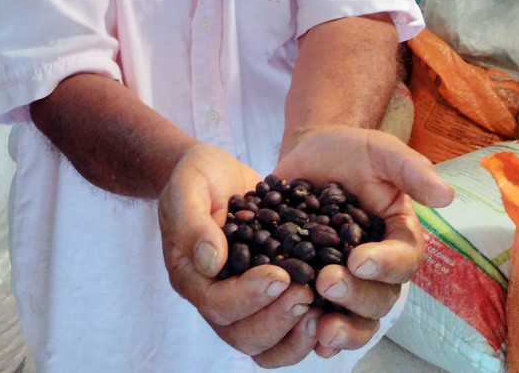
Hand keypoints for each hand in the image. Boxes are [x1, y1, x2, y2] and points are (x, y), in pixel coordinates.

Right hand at [158, 144, 325, 366]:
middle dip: (277, 319)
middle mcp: (215, 298)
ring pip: (265, 345)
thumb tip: (211, 262)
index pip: (218, 304)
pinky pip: (284, 331)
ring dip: (294, 335)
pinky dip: (306, 331)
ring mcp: (242, 301)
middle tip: (307, 293)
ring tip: (321, 310)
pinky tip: (330, 311)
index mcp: (192, 276)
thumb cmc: (198, 177)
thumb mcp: (188, 186)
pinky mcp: (267, 297)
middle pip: (243, 336)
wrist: (217, 173)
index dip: (249, 296)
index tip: (280, 275)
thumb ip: (194, 222)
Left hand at [275, 125, 454, 359]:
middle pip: (380, 298)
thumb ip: (410, 169)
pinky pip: (324, 320)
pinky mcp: (316, 286)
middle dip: (356, 295)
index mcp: (399, 237)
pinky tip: (306, 337)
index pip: (404, 260)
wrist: (308, 156)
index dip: (386, 265)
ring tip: (319, 328)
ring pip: (357, 319)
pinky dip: (316, 334)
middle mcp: (379, 268)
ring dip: (343, 328)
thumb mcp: (379, 150)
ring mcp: (349, 281)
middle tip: (326, 281)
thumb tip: (446, 195)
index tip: (359, 259)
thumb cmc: (349, 152)